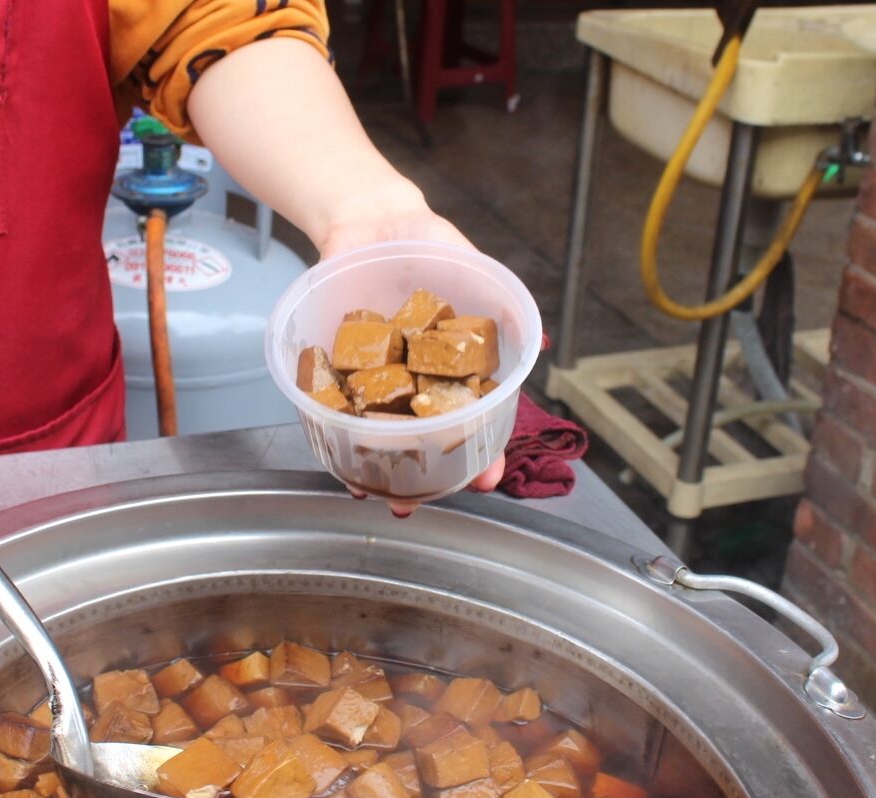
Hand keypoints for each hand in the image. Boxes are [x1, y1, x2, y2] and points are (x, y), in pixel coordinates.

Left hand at [320, 180, 506, 513]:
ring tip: (373, 493)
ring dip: (377, 468)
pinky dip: (336, 429)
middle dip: (426, 477)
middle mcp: (419, 377)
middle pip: (427, 440)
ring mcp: (379, 375)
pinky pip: (339, 404)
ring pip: (381, 433)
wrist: (370, 217)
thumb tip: (540, 340)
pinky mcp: (341, 364)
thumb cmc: (427, 243)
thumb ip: (500, 306)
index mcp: (456, 364)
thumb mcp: (469, 266)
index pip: (476, 420)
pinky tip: (335, 456)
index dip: (485, 453)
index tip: (488, 478)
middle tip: (420, 501)